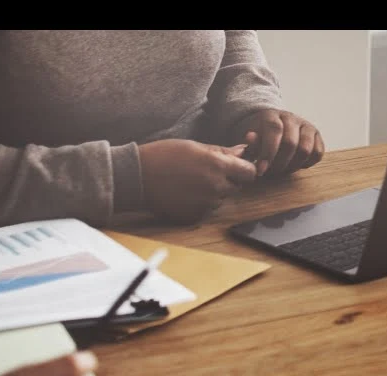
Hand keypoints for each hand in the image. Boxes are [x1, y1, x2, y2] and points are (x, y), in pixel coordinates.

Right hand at [139, 139, 256, 222]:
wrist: (136, 176)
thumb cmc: (163, 155)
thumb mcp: (194, 146)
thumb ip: (222, 152)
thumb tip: (243, 151)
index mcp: (217, 166)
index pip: (249, 172)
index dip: (244, 169)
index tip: (236, 167)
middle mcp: (216, 187)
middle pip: (237, 187)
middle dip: (228, 180)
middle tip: (206, 172)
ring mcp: (206, 204)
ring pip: (221, 199)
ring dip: (213, 192)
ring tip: (190, 182)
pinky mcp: (196, 217)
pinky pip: (207, 210)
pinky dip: (200, 203)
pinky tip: (183, 194)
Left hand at [235, 109, 324, 176]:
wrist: (275, 129)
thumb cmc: (261, 137)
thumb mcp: (252, 140)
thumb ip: (251, 142)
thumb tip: (250, 138)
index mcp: (273, 115)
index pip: (274, 130)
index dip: (268, 152)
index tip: (261, 170)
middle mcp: (292, 118)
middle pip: (290, 143)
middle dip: (279, 163)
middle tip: (271, 172)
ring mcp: (307, 126)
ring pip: (305, 150)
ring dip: (293, 165)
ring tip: (283, 170)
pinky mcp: (317, 136)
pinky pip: (317, 153)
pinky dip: (307, 163)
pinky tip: (296, 165)